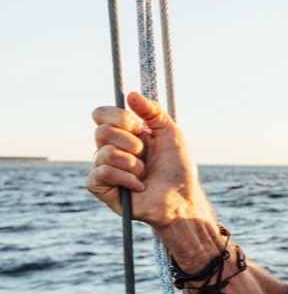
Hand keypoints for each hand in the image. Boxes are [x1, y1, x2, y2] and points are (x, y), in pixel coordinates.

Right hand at [86, 91, 203, 228]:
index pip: (101, 114)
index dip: (119, 118)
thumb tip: (131, 94)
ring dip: (133, 164)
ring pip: (105, 153)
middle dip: (131, 143)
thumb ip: (153, 111)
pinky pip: (102, 173)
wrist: (182, 199)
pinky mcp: (101, 188)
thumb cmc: (178, 168)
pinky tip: (139, 187)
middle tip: (145, 154)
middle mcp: (110, 148)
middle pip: (101, 132)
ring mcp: (104, 168)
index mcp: (123, 133)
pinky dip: (126, 178)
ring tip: (145, 174)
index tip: (139, 128)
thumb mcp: (171, 133)